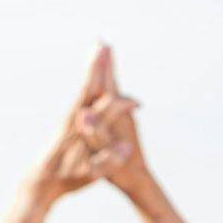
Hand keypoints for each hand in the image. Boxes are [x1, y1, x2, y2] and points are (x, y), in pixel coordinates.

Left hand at [27, 45, 136, 205]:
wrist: (37, 183)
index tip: (137, 103)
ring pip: (84, 88)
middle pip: (88, 87)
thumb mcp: (88, 174)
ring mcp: (67, 119)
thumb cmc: (64, 179)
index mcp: (79, 129)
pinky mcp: (65, 123)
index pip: (104, 109)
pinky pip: (81, 96)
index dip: (121, 105)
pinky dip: (88, 82)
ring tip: (98, 50)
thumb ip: (108, 161)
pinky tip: (91, 77)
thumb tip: (128, 149)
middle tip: (102, 44)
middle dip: (98, 67)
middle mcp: (72, 118)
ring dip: (93, 69)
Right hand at [96, 47, 152, 198]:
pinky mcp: (120, 124)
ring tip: (103, 59)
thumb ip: (96, 133)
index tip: (100, 45)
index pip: (106, 85)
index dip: (101, 67)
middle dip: (105, 64)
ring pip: (111, 90)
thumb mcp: (103, 153)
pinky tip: (104, 90)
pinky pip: (111, 101)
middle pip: (110, 83)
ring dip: (107, 75)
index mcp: (113, 115)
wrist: (137, 179)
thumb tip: (85, 114)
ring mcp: (121, 118)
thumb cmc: (120, 169)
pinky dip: (107, 90)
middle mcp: (120, 112)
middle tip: (101, 43)